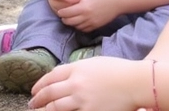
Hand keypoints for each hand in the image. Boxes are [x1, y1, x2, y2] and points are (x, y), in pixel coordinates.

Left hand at [29, 57, 151, 110]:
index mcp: (77, 68)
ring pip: (55, 107)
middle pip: (49, 92)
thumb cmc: (120, 70)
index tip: (34, 90)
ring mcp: (81, 99)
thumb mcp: (96, 63)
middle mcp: (75, 83)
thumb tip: (67, 76)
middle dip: (38, 99)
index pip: (51, 76)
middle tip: (32, 104)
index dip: (40, 84)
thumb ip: (80, 69)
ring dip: (44, 110)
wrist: (136, 82)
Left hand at [56, 0, 119, 31]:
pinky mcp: (95, 25)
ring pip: (75, 26)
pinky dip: (79, 26)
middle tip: (63, 15)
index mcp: (82, 0)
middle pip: (68, 20)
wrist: (118, 0)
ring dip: (71, 23)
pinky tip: (79, 21)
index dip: (61, 10)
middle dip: (64, 18)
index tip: (61, 8)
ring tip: (70, 18)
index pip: (65, 10)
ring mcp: (90, 20)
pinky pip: (83, 29)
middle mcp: (85, 12)